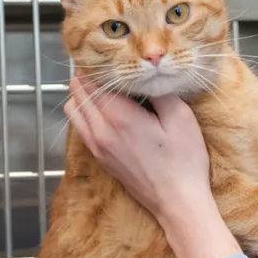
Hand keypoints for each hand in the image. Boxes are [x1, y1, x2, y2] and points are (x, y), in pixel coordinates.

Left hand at [62, 75, 211, 218]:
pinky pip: (80, 127)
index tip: (108, 54)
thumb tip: (145, 75)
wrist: (178, 203)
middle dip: (87, 76)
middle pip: (78, 93)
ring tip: (104, 87)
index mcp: (119, 117)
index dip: (97, 64)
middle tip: (107, 66)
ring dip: (83, 94)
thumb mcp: (180, 117)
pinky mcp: (100, 158)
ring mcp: (97, 147)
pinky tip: (105, 109)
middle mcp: (100, 131)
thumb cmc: (184, 161)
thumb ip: (158, 92)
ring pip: (73, 110)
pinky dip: (84, 112)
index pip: (92, 81)